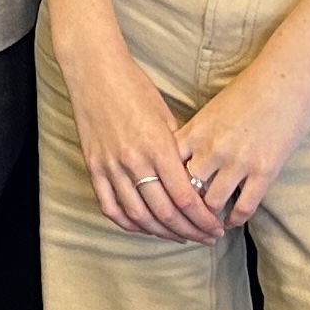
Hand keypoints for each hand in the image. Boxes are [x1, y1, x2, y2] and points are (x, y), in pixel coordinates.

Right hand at [62, 40, 219, 242]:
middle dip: (189, 231)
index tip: (215, 227)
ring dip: (163, 232)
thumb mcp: (165, 116)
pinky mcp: (94, 167)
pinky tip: (144, 227)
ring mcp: (111, 166)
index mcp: (157, 146)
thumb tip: (192, 179)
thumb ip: (177, 150)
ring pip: (139, 215)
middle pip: (165, 212)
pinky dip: (128, 223)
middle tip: (205, 237)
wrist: (95, 72)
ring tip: (180, 236)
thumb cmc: (135, 88)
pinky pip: (110, 206)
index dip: (202, 219)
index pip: (184, 197)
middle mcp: (134, 161)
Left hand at [177, 59, 309, 229]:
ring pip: (211, 202)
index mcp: (196, 131)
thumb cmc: (249, 91)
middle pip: (185, 189)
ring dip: (207, 217)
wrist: (285, 79)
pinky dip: (235, 218)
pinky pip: (244, 206)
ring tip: (206, 225)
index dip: (162, 187)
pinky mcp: (263, 170)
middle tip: (182, 219)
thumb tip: (181, 157)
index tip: (162, 199)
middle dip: (182, 207)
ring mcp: (237, 161)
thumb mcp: (212, 110)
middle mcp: (212, 148)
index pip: (166, 167)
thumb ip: (196, 134)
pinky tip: (231, 220)